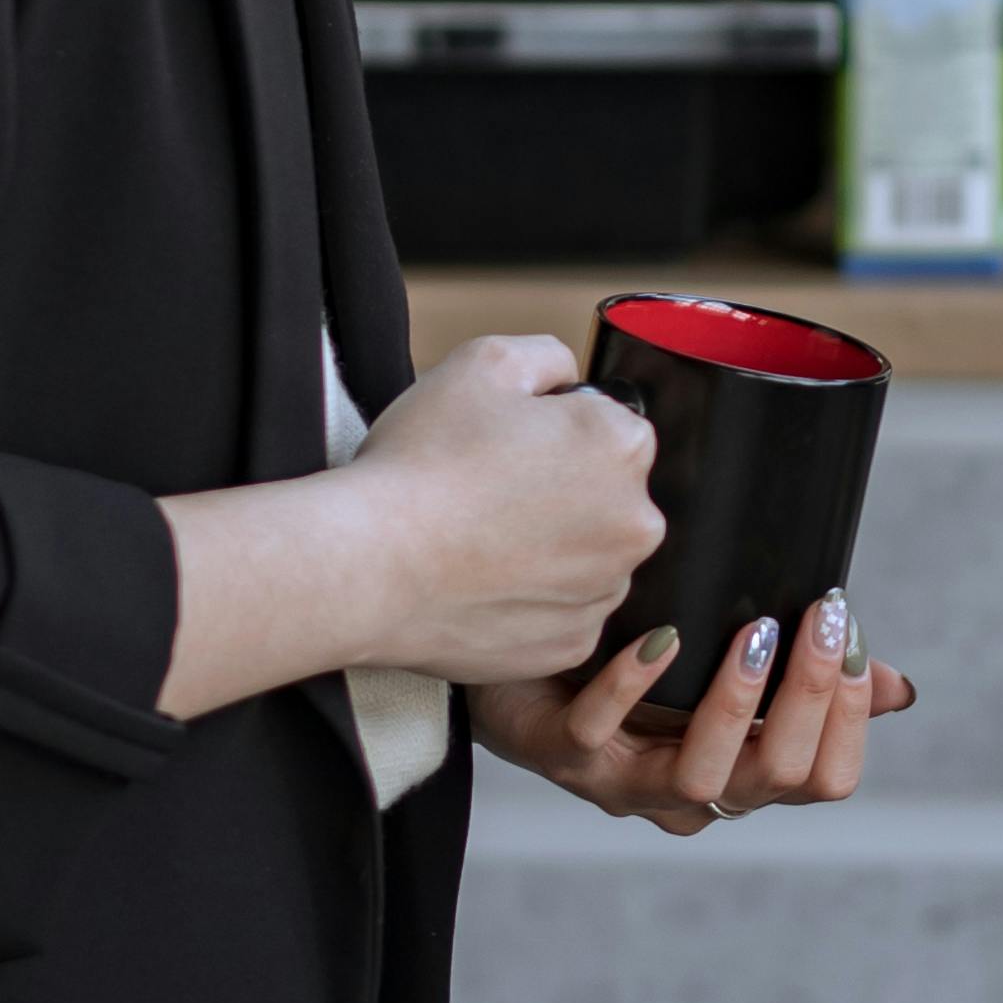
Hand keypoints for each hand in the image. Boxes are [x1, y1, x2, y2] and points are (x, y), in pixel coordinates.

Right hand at [158, 334, 660, 719]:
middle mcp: (633, 523)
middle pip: (607, 497)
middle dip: (562, 492)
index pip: (613, 428)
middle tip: (488, 493)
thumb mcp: (482, 362)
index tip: (509, 446)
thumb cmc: (421, 463)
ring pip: (587, 558)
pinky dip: (530, 602)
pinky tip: (480, 584)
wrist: (368, 565)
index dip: (557, 431)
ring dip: (550, 549)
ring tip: (478, 540)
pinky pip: (561, 613)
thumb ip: (546, 356)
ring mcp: (603, 592)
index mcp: (620, 447)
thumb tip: (568, 376)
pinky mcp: (571, 646)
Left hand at [477, 586, 917, 836]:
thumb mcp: (728, 664)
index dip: (848, 719)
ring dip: (734, 702)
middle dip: (805, 694)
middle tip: (820, 617)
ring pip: (697, 778)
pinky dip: (632, 687)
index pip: (823, 779)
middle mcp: (687, 791)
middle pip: (773, 777)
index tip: (851, 637)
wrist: (518, 660)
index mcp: (739, 770)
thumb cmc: (631, 663)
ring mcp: (622, 779)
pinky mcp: (560, 752)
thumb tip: (897, 689)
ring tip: (753, 632)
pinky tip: (661, 638)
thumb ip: (804, 680)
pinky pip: (598, 734)